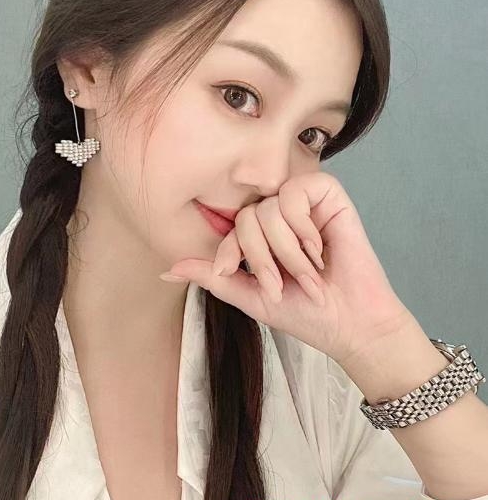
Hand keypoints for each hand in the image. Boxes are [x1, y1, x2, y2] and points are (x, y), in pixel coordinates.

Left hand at [163, 171, 413, 365]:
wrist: (350, 324)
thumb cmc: (304, 312)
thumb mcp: (249, 296)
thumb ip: (213, 277)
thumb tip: (167, 268)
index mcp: (260, 233)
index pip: (230, 227)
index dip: (232, 253)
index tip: (248, 280)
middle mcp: (279, 213)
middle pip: (247, 217)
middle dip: (262, 258)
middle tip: (283, 284)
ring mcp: (303, 202)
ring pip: (269, 208)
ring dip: (287, 251)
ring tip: (308, 273)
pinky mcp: (329, 195)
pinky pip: (297, 192)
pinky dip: (303, 226)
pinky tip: (319, 248)